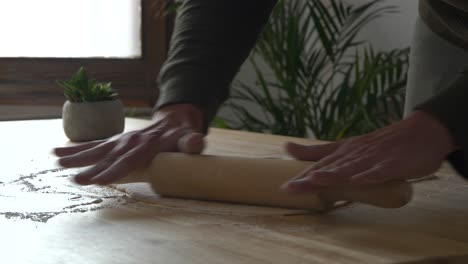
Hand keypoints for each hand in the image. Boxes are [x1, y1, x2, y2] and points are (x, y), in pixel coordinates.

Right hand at [54, 104, 204, 184]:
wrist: (175, 120)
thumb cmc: (183, 135)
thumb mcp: (191, 138)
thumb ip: (192, 143)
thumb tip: (196, 142)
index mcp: (148, 145)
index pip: (130, 160)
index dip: (115, 170)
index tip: (100, 180)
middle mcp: (131, 142)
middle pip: (109, 156)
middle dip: (92, 168)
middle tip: (75, 179)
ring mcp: (121, 140)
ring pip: (97, 149)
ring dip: (77, 156)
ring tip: (56, 161)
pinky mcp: (116, 141)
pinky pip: (94, 145)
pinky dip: (77, 149)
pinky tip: (57, 153)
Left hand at [282, 111, 456, 192]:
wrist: (420, 132)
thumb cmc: (380, 144)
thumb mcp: (345, 146)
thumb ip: (316, 151)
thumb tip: (286, 147)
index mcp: (343, 152)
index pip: (319, 166)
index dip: (302, 177)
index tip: (284, 187)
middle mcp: (355, 155)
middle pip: (330, 168)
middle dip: (310, 178)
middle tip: (291, 187)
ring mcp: (374, 159)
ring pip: (351, 168)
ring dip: (334, 175)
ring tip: (316, 181)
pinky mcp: (393, 164)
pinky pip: (381, 171)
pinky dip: (370, 175)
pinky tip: (359, 180)